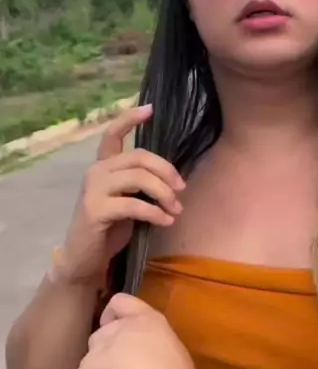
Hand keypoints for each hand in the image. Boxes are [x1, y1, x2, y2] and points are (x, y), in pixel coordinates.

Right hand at [55, 104, 185, 285]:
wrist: (85, 259)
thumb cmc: (111, 228)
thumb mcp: (129, 200)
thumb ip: (143, 184)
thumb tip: (177, 178)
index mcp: (104, 165)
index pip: (113, 134)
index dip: (130, 119)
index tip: (149, 109)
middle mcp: (96, 171)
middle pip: (139, 157)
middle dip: (166, 171)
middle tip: (182, 189)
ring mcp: (93, 189)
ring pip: (138, 178)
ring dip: (164, 193)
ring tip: (176, 209)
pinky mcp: (95, 210)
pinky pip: (134, 204)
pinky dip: (155, 213)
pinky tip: (166, 221)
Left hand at [76, 293, 209, 368]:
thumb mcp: (167, 350)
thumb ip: (145, 344)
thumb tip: (125, 361)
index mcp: (151, 318)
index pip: (118, 301)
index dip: (109, 321)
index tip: (117, 345)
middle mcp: (130, 323)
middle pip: (98, 336)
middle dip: (105, 361)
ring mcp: (116, 340)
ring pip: (88, 358)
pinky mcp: (103, 362)